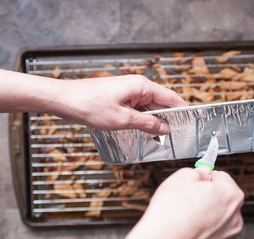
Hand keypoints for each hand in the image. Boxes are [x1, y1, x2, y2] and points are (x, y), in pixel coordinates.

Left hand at [47, 74, 187, 134]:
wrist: (64, 99)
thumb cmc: (89, 105)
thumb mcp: (123, 120)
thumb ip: (147, 123)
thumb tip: (165, 128)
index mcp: (142, 86)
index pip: (171, 97)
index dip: (182, 111)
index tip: (189, 124)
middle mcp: (136, 86)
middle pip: (160, 102)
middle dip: (166, 119)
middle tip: (173, 137)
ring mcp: (127, 91)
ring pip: (148, 107)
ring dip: (153, 121)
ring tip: (158, 138)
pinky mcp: (119, 97)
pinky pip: (136, 108)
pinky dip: (141, 119)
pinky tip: (142, 131)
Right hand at [119, 168, 243, 238]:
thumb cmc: (171, 212)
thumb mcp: (182, 176)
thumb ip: (198, 171)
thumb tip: (202, 173)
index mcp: (230, 194)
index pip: (221, 176)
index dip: (205, 176)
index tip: (196, 179)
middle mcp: (234, 215)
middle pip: (222, 195)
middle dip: (207, 193)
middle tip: (188, 194)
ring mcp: (227, 232)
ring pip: (217, 213)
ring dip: (205, 209)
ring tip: (185, 210)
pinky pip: (212, 227)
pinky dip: (202, 224)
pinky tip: (187, 223)